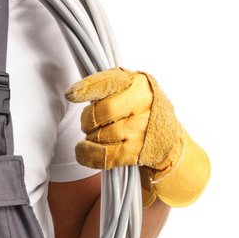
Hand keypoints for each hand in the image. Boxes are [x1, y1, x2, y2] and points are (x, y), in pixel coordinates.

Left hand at [64, 68, 209, 206]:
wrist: (168, 139)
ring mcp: (141, 130)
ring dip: (90, 136)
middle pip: (103, 111)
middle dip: (88, 119)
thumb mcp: (132, 88)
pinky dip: (87, 154)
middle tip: (88, 122)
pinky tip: (83, 150)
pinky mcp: (135, 152)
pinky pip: (103, 155)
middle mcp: (144, 105)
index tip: (71, 95)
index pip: (110, 82)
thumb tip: (76, 93)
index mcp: (140, 83)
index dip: (87, 88)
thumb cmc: (141, 110)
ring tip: (95, 135)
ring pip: (100, 134)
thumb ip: (109, 85)